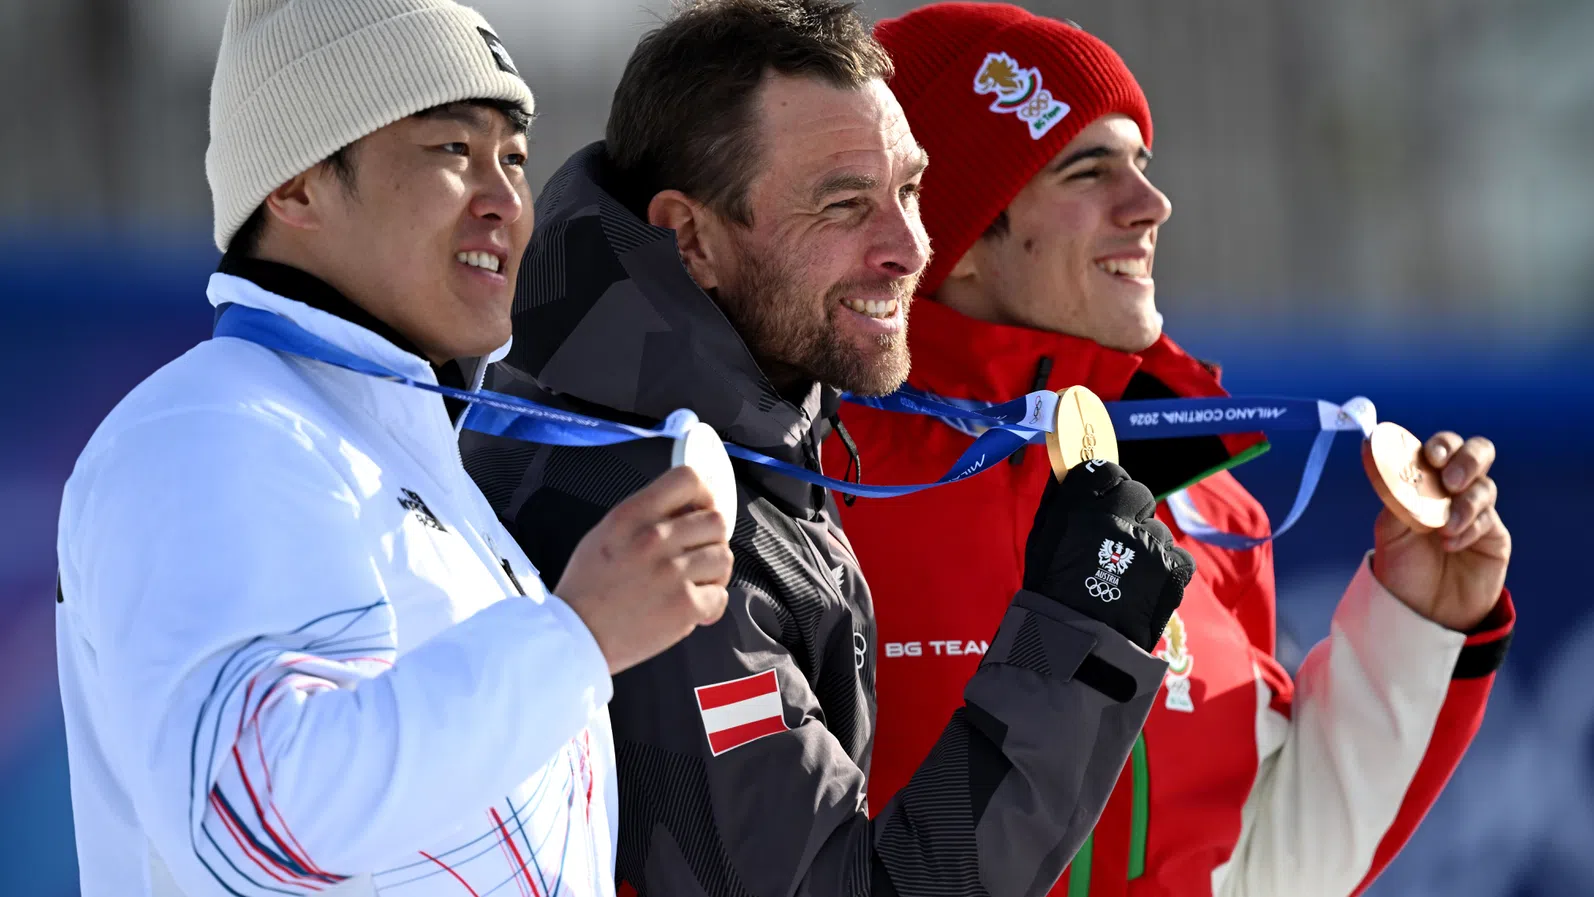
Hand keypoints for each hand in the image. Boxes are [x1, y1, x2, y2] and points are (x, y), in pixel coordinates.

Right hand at [556, 465, 733, 673]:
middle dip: (712, 540)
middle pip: (716, 522)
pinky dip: (710, 606)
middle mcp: (653, 539)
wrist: (573, 636)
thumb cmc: (588, 588)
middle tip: (698, 557)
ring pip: (724, 558)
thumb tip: (684, 509)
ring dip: (714, 574)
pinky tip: (691, 610)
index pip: (687, 479)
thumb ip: (644, 515)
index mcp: (632, 515)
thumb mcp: (606, 533)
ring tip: (692, 586)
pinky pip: (721, 595)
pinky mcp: (684, 605)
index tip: (703, 510)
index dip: (705, 494)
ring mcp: (671, 572)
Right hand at [1023, 460, 1195, 651]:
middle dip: (1131, 511)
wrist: (1076, 642)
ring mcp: (1150, 545)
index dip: (1108, 484)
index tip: (1105, 498)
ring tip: (1128, 572)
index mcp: (1082, 508)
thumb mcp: (1042, 538)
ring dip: (1147, 544)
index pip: (1107, 470)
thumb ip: (1061, 501)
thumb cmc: (1052, 591)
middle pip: (1139, 493)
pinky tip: (1147, 584)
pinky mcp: (1173, 570)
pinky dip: (1167, 568)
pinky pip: (1178, 555)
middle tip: (1117, 538)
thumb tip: (1075, 471)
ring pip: (1158, 528)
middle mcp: (1119, 520)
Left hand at [1373, 432, 1509, 630]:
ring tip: (1444, 529)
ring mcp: (1476, 511)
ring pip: (1485, 487)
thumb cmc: (1401, 567)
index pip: (1441, 448)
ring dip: (1465, 504)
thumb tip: (1391, 462)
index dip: (1442, 445)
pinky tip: (1451, 545)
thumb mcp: (1389, 530)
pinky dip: (1469, 529)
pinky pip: (1488, 520)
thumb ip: (1395, 497)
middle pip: (1478, 453)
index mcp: (1426, 481)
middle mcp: (1454, 491)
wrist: (1421, 610)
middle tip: (1451, 481)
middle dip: (1468, 460)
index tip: (1432, 457)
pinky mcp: (1494, 536)